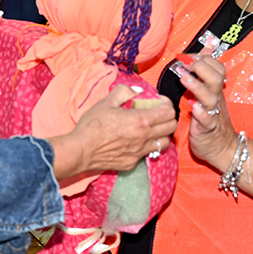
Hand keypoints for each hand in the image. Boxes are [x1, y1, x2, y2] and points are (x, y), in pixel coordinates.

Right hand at [49, 85, 176, 178]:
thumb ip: (124, 92)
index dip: (166, 103)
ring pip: (164, 142)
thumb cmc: (92, 125)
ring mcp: (140, 152)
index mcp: (140, 120)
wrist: (81, 150)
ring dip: (161, 133)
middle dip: (168, 117)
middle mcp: (144, 137)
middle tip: (157, 113)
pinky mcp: (133, 162)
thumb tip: (136, 91)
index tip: (158, 101)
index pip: (168, 112)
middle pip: (171, 127)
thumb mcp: (106, 102)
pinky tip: (135, 141)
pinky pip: (147, 153)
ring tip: (149, 128)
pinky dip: (146, 145)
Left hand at [173, 53, 237, 170]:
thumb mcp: (209, 93)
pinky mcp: (207, 128)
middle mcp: (216, 99)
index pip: (216, 67)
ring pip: (210, 97)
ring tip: (184, 78)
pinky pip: (207, 120)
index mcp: (215, 89)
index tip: (186, 56)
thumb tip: (207, 47)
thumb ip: (206, 71)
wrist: (223, 148)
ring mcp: (213, 113)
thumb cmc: (212, 119)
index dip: (202, 58)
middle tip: (184, 62)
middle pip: (215, 78)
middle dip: (200, 67)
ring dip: (197, 86)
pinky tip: (194, 107)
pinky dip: (201, 113)